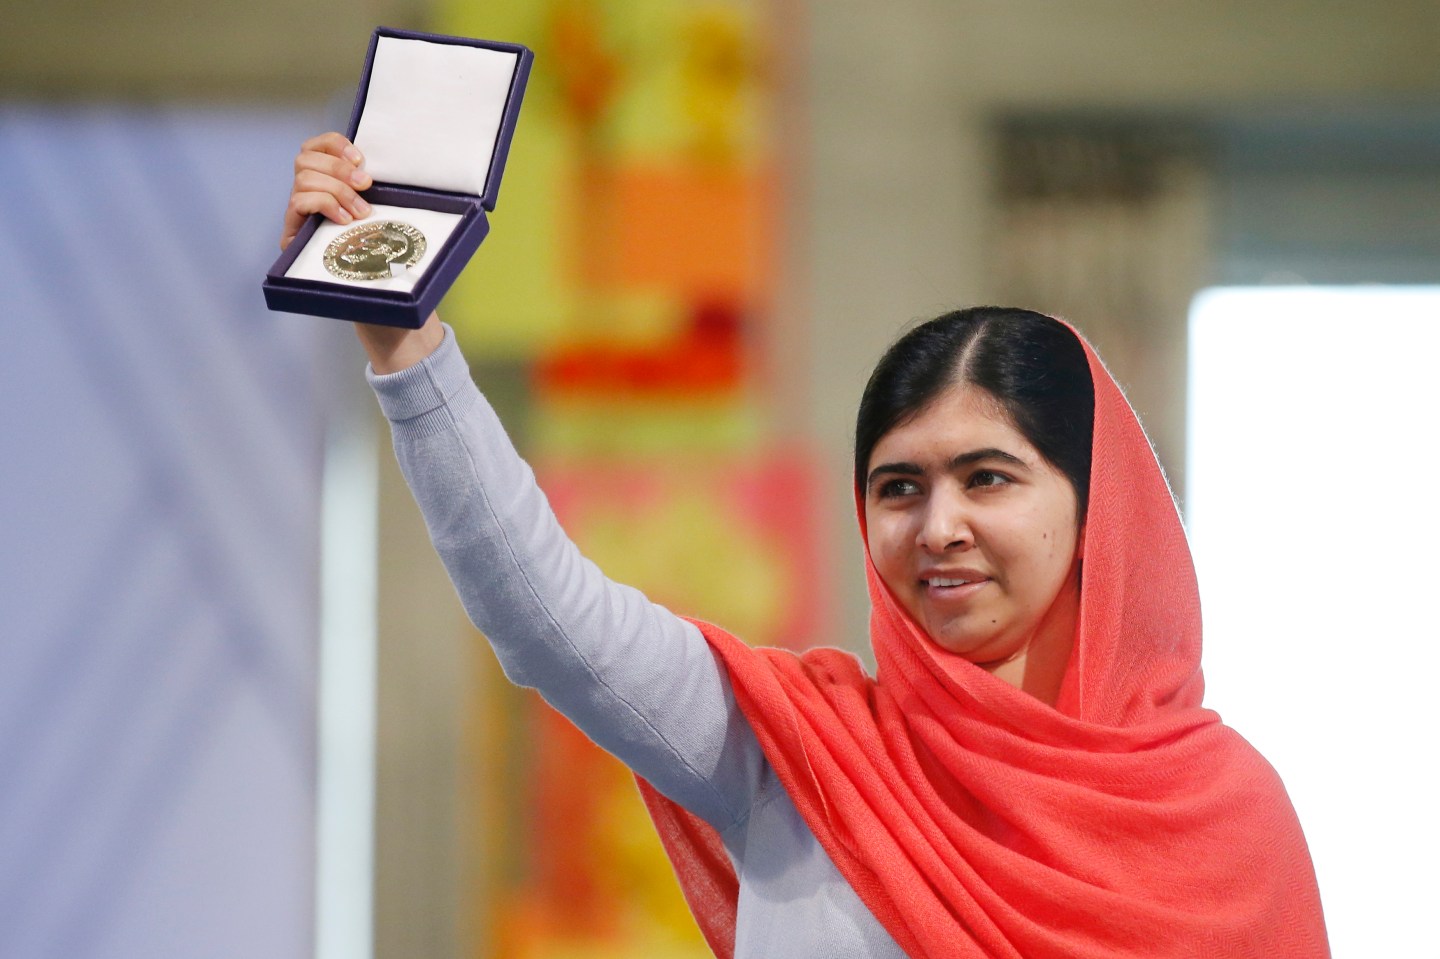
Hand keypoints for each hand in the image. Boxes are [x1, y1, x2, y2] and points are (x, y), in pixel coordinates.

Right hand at [280, 132, 374, 250]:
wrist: (331, 269)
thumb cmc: (351, 233)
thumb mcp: (361, 204)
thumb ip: (362, 187)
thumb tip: (376, 176)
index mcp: (317, 174)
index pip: (316, 145)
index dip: (336, 145)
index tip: (360, 159)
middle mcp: (301, 186)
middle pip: (306, 158)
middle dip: (340, 169)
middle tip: (366, 185)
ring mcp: (294, 204)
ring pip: (305, 178)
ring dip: (338, 191)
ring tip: (360, 211)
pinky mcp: (291, 224)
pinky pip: (300, 201)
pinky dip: (326, 205)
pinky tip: (344, 220)